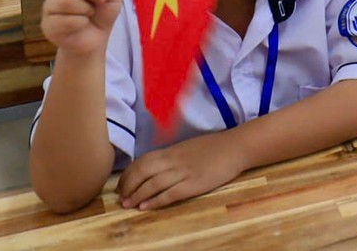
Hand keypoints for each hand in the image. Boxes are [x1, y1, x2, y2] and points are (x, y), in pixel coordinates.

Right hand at [41, 0, 121, 57]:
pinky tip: (82, 24)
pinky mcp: (47, 25)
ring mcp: (50, 7)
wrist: (94, 41)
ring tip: (90, 13)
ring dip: (85, 8)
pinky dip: (80, 23)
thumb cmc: (101, 15)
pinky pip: (64, 20)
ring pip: (65, 1)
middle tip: (102, 0)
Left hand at [116, 130, 244, 210]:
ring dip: (137, 196)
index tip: (121, 185)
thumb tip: (151, 168)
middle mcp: (174, 161)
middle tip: (121, 198)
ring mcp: (184, 172)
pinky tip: (146, 207)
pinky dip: (156, 201)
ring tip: (128, 205)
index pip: (142, 162)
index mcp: (171, 151)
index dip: (128, 174)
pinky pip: (170, 193)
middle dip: (128, 186)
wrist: (235, 147)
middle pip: (143, 173)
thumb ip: (169, 157)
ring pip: (153, 184)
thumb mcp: (186, 148)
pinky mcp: (194, 184)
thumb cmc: (212, 147)